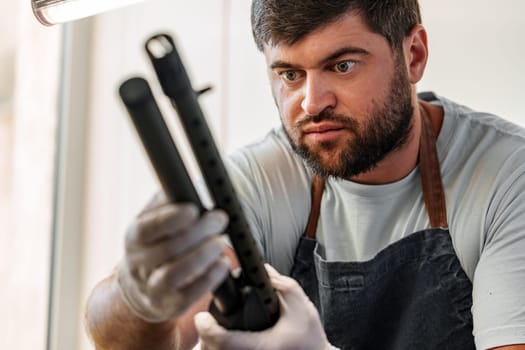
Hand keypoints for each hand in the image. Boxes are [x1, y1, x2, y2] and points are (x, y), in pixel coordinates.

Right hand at [117, 193, 230, 322]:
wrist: (139, 287)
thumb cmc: (153, 244)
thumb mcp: (151, 220)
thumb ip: (165, 202)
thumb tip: (184, 186)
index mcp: (134, 237)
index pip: (148, 228)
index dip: (171, 219)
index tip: (193, 209)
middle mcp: (139, 264)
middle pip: (168, 248)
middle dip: (198, 232)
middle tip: (219, 219)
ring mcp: (153, 287)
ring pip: (176, 274)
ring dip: (203, 256)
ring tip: (220, 242)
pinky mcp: (171, 305)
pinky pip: (190, 294)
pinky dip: (209, 278)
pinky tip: (222, 264)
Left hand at [194, 264, 338, 349]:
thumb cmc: (310, 340)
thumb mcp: (300, 307)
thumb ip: (281, 285)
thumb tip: (263, 271)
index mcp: (259, 346)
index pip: (221, 339)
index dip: (206, 326)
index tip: (202, 315)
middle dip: (206, 334)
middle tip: (207, 320)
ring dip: (210, 345)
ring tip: (214, 332)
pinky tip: (224, 344)